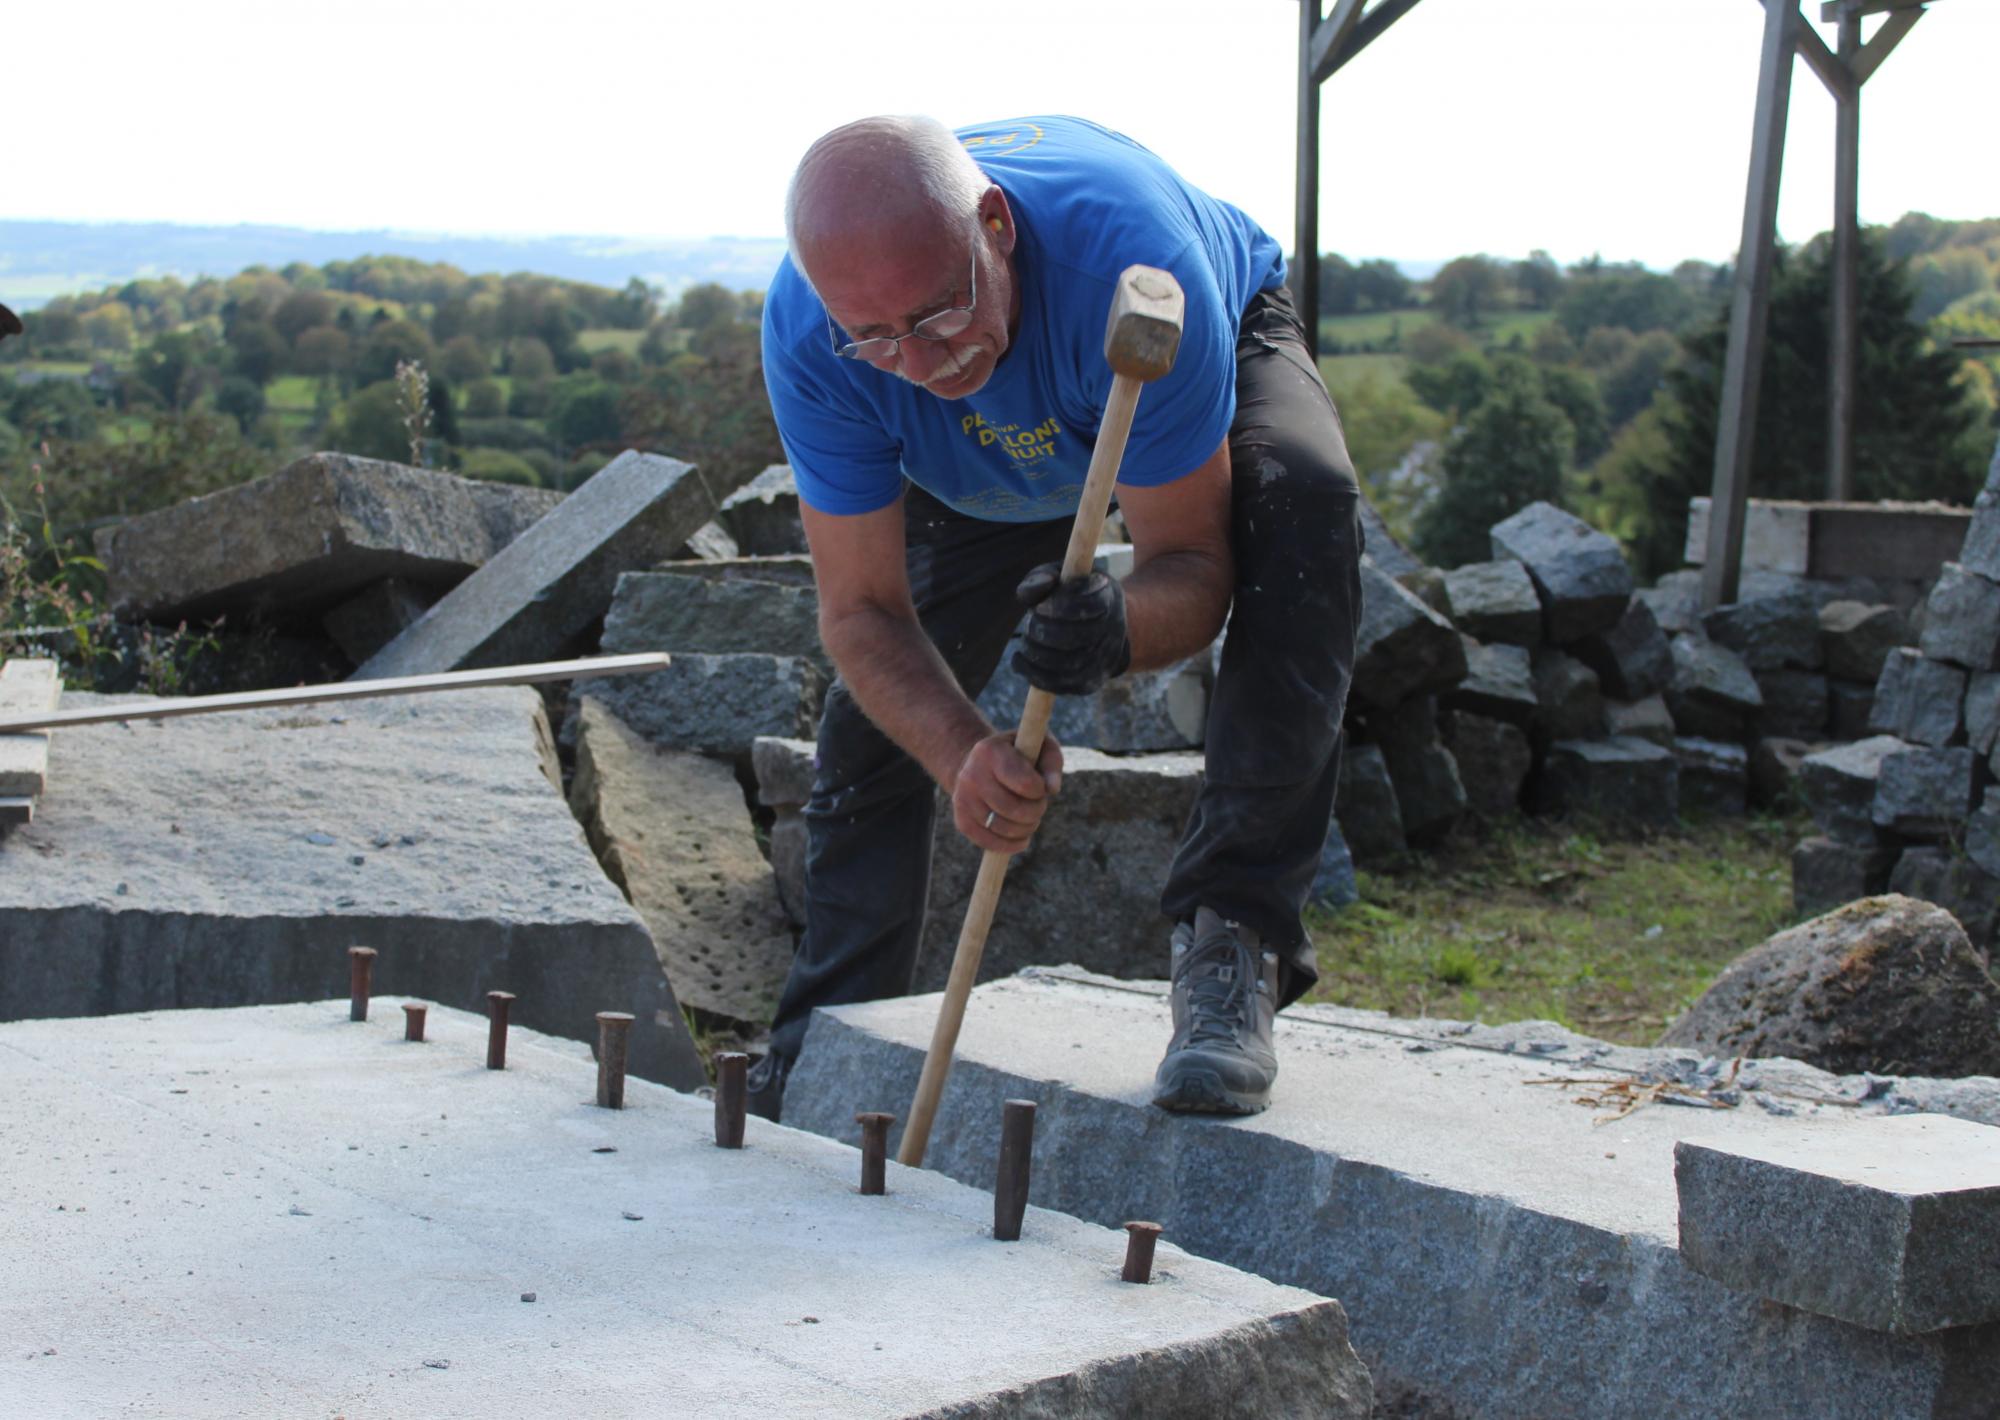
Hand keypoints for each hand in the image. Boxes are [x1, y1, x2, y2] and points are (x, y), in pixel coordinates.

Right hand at [951, 730, 1062, 854]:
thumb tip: (1052, 789)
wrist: (978, 764)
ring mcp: (962, 799)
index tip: (1040, 787)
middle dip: (1036, 811)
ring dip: (1026, 829)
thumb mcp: (1038, 746)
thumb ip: (1052, 762)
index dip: (1039, 790)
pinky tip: (1021, 838)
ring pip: (1003, 828)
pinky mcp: (961, 821)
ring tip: (1030, 819)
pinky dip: (1010, 845)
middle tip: (1038, 805)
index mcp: (990, 751)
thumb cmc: (1017, 755)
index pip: (1024, 783)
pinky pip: (989, 843)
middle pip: (1014, 809)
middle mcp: (971, 775)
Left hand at [1011, 562, 1130, 694]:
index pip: (1085, 606)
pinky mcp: (1089, 682)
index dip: (1057, 607)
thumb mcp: (1060, 577)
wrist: (1105, 626)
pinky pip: (1061, 686)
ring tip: (1026, 642)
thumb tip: (1041, 585)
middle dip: (1042, 631)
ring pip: (1067, 665)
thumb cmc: (1073, 595)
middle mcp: (1111, 632)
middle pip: (1074, 638)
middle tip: (1029, 624)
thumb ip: (1043, 576)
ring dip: (1036, 654)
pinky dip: (1034, 675)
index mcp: (1107, 599)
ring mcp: (1103, 660)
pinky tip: (1019, 661)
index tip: (1039, 607)